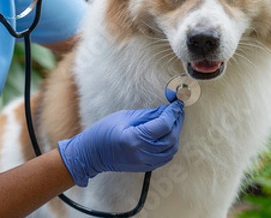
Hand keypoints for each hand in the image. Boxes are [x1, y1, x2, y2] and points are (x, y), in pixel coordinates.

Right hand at [57, 101, 184, 186]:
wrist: (92, 154)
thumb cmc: (104, 131)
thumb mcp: (125, 116)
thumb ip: (149, 115)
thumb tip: (166, 109)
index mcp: (135, 138)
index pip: (163, 125)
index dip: (173, 113)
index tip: (177, 104)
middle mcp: (142, 153)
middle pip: (170, 138)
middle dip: (177, 122)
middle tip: (178, 111)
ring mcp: (144, 162)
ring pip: (171, 149)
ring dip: (176, 134)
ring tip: (174, 121)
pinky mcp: (145, 167)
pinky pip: (165, 157)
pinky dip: (170, 145)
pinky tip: (168, 135)